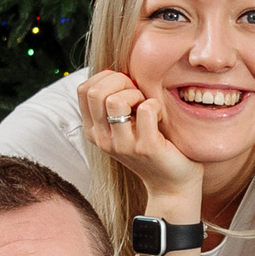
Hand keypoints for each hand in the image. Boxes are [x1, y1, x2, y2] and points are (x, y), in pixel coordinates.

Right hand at [79, 69, 202, 210]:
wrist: (171, 184)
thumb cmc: (151, 145)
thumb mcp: (125, 124)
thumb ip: (114, 101)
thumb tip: (112, 71)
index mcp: (93, 130)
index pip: (83, 89)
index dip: (106, 79)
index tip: (125, 88)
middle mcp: (102, 139)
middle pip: (95, 92)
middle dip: (120, 82)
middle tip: (138, 95)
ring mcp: (122, 145)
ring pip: (115, 100)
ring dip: (136, 94)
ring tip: (146, 107)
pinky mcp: (145, 147)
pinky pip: (146, 109)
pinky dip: (156, 105)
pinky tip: (159, 117)